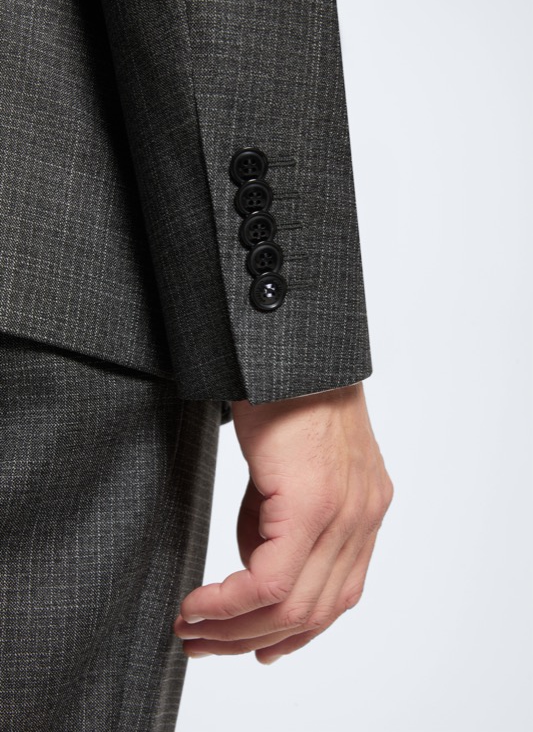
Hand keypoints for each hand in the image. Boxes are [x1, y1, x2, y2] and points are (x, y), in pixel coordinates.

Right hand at [173, 382, 392, 663]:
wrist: (290, 344)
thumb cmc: (284, 391)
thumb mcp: (285, 468)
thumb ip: (278, 519)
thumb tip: (252, 563)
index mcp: (364, 508)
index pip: (337, 596)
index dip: (292, 632)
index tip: (253, 646)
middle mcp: (364, 516)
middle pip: (315, 610)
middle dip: (253, 639)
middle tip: (204, 644)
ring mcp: (347, 512)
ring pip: (295, 606)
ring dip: (236, 629)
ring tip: (192, 631)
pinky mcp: (314, 503)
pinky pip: (271, 581)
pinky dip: (230, 603)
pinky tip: (199, 604)